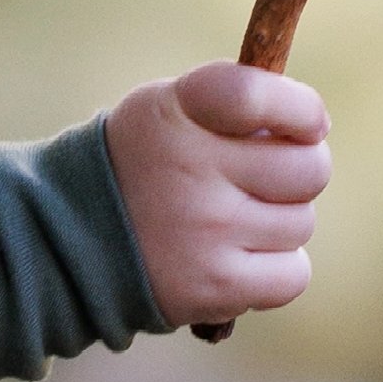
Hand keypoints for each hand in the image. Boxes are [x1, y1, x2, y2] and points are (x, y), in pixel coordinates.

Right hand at [105, 63, 330, 328]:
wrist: (67, 241)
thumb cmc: (143, 166)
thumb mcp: (169, 112)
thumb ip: (239, 107)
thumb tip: (315, 132)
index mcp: (177, 110)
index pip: (260, 96)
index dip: (300, 110)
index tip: (305, 125)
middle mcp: (189, 166)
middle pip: (310, 169)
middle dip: (296, 173)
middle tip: (257, 181)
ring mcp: (204, 229)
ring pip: (301, 224)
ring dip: (275, 225)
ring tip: (224, 224)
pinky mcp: (213, 285)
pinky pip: (292, 275)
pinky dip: (273, 272)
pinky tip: (233, 260)